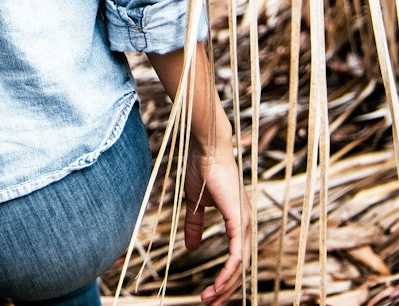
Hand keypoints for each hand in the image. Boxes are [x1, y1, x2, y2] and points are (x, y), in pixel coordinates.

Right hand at [183, 144, 251, 304]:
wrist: (206, 148)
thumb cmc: (202, 169)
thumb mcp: (195, 204)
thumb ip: (195, 225)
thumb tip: (192, 247)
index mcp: (238, 220)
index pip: (236, 256)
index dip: (224, 276)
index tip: (210, 291)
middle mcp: (246, 224)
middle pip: (241, 267)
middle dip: (226, 288)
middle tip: (210, 303)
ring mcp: (245, 224)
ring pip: (240, 266)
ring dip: (226, 286)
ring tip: (210, 299)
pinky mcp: (240, 221)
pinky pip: (238, 256)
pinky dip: (229, 273)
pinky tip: (218, 285)